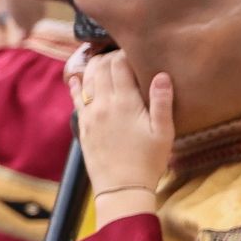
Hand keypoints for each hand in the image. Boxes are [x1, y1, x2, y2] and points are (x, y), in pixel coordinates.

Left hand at [64, 46, 174, 198]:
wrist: (121, 188)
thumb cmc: (148, 161)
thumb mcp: (164, 132)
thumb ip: (162, 101)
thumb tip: (161, 74)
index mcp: (124, 102)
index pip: (119, 65)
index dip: (125, 54)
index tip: (134, 51)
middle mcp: (103, 104)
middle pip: (101, 68)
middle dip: (110, 57)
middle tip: (121, 56)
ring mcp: (89, 115)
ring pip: (87, 80)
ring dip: (95, 67)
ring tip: (104, 62)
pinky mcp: (82, 126)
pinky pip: (76, 98)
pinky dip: (77, 85)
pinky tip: (78, 78)